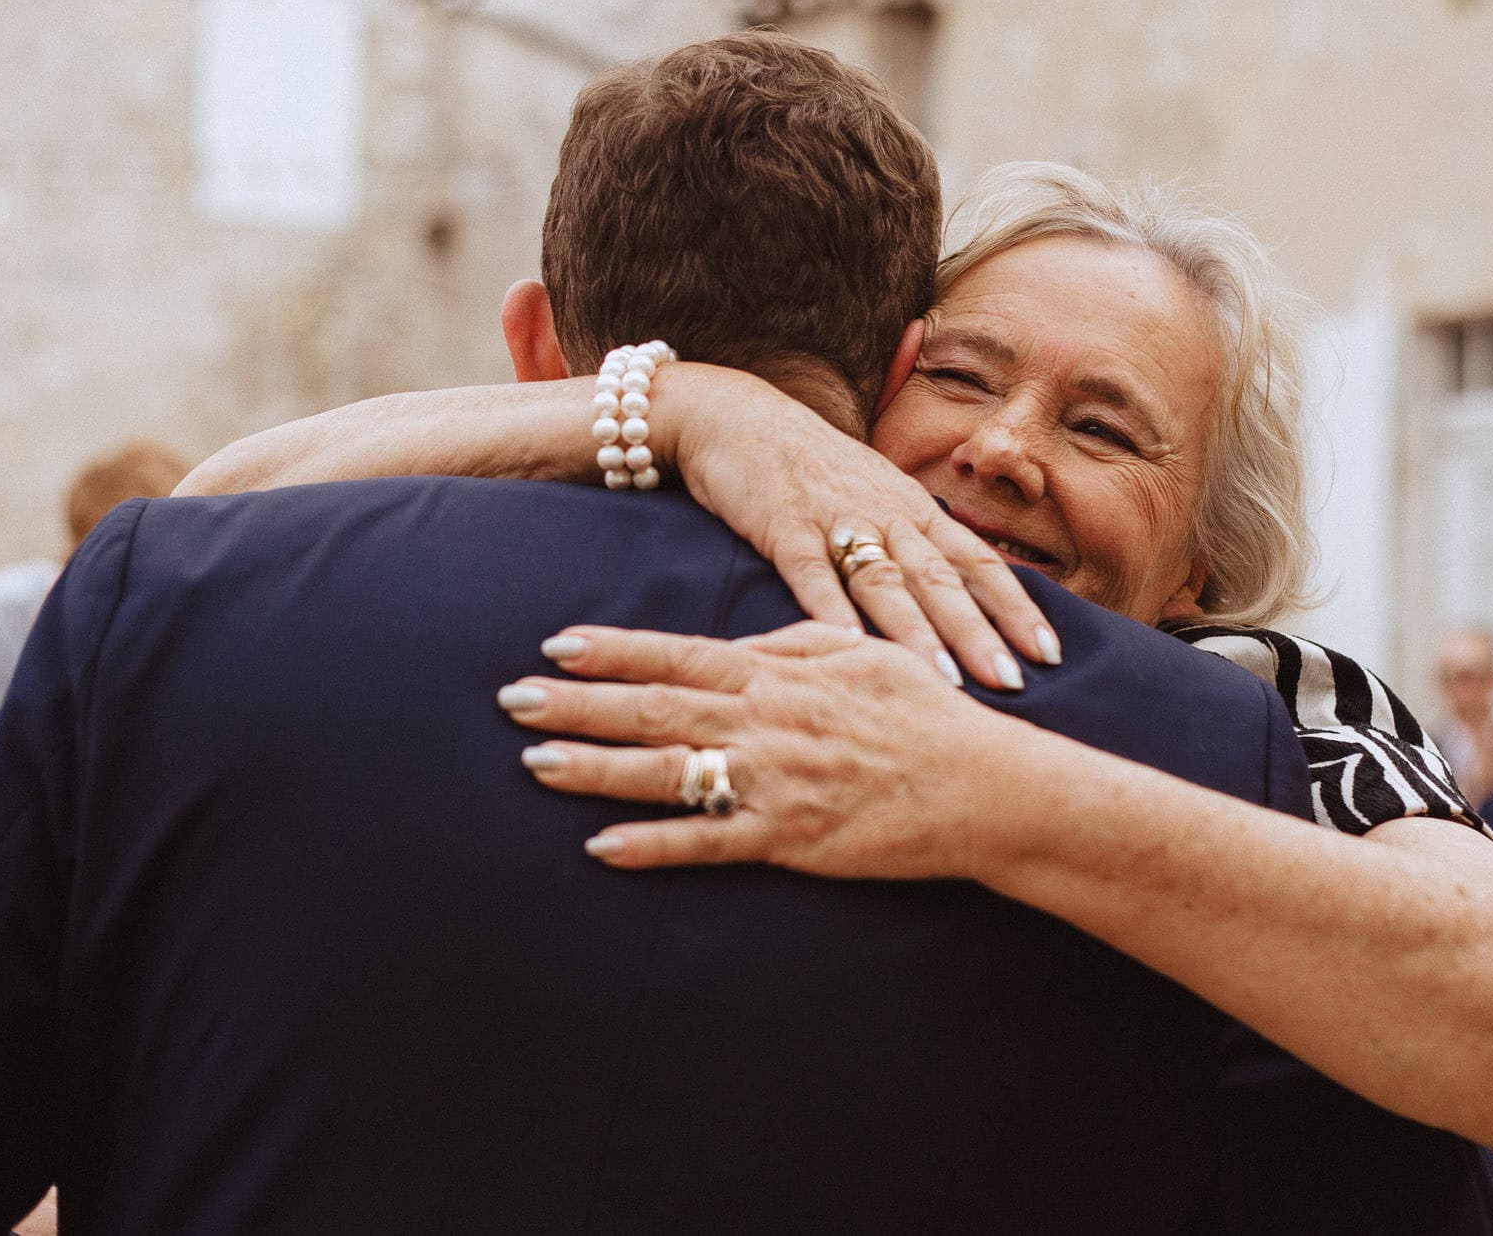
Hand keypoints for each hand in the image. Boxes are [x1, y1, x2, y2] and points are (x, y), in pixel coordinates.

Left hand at [500, 622, 1025, 877]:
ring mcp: (771, 780)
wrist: (980, 783)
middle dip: (576, 704)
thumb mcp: (859, 654)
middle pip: (652, 709)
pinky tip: (602, 848)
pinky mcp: (788, 836)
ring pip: (666, 773)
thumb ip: (792, 644)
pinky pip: (708, 842)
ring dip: (594, 768)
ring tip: (534, 763)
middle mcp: (763, 721)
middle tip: (511, 698)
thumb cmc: (925, 712)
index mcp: (777, 674)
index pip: (676, 656)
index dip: (613, 651)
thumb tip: (739, 643)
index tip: (556, 644)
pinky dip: (654, 845)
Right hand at [659, 365, 1056, 689]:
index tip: (1050, 652)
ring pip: (885, 580)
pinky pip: (810, 573)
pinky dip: (829, 611)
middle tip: (1012, 681)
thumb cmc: (816, 469)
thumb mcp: (879, 498)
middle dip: (978, 631)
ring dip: (916, 631)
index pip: (979, 560)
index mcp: (915, 509)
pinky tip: (847, 648)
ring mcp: (835, 518)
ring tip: (945, 680)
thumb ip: (917, 545)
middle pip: (941, 578)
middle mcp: (886, 513)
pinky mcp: (783, 525)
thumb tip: (968, 597)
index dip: (1016, 606)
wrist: (739, 417)